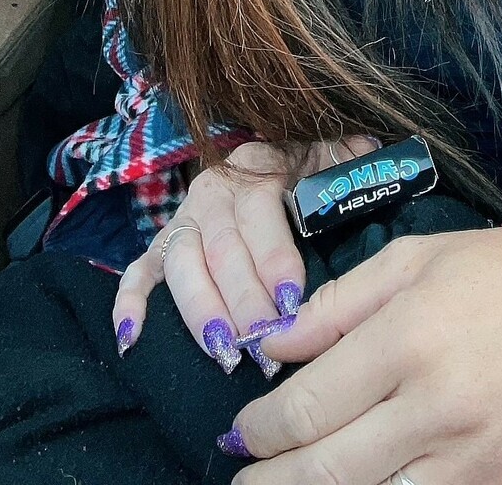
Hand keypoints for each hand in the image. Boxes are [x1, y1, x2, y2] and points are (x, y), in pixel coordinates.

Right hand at [112, 134, 377, 372]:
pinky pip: (138, 271)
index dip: (274, 257)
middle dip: (243, 302)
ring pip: (182, 266)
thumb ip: (351, 156)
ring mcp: (183, 220)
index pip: (259, 214)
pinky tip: (133, 338)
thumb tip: (371, 152)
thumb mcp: (333, 152)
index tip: (292, 298)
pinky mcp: (161, 245)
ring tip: (224, 351)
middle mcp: (212, 193)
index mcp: (254, 169)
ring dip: (200, 312)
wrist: (275, 150)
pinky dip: (130, 303)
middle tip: (263, 344)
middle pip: (222, 250)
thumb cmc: (311, 164)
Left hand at [218, 224, 501, 482]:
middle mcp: (439, 407)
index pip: (307, 408)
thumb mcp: (413, 260)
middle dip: (271, 481)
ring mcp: (476, 461)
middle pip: (328, 471)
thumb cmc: (500, 273)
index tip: (238, 434)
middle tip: (241, 481)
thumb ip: (335, 305)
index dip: (260, 430)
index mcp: (410, 340)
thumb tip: (271, 347)